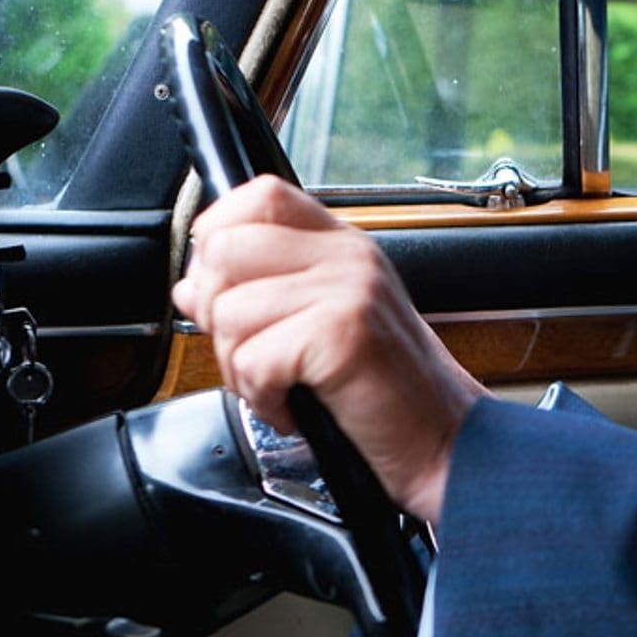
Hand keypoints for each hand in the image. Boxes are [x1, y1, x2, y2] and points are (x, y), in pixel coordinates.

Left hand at [170, 175, 483, 521]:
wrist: (445, 441)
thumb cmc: (388, 392)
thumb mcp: (326, 324)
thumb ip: (262, 293)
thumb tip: (191, 286)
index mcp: (344, 245)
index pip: (260, 195)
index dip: (219, 233)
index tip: (223, 286)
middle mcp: (349, 257)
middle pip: (226, 249)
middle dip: (216, 313)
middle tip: (253, 353)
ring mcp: (349, 290)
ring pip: (229, 310)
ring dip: (239, 367)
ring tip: (281, 386)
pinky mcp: (344, 334)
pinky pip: (253, 360)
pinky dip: (263, 399)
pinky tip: (295, 406)